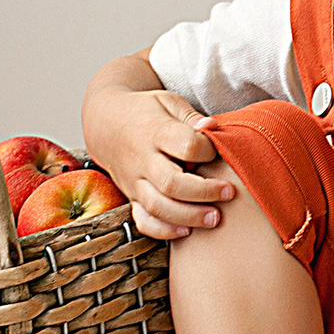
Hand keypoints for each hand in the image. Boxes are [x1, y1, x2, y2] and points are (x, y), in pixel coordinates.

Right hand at [88, 87, 232, 240]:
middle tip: (229, 193)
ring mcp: (135, 181)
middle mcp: (143, 160)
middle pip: (172, 183)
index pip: (185, 146)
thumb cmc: (146, 112)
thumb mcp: (168, 102)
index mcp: (155, 131)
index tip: (217, 151)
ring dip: (188, 216)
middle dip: (204, 192)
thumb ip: (191, 117)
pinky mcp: (132, 197)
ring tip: (214, 218)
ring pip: (158, 206)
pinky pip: (143, 221)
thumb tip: (213, 128)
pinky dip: (164, 231)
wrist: (105, 123)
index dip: (207, 151)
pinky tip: (186, 231)